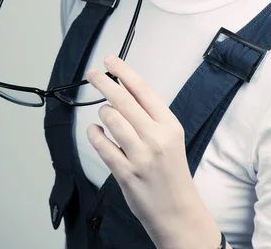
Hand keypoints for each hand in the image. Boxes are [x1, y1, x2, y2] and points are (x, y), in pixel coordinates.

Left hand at [85, 55, 204, 244]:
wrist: (178, 210)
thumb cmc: (172, 171)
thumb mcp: (172, 137)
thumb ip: (151, 115)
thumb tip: (126, 89)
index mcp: (169, 124)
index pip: (143, 89)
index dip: (124, 71)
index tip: (111, 60)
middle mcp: (156, 137)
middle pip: (124, 100)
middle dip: (104, 82)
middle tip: (93, 73)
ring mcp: (141, 156)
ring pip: (111, 119)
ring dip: (102, 112)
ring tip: (104, 114)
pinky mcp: (126, 173)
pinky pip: (102, 145)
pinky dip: (95, 134)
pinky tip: (95, 131)